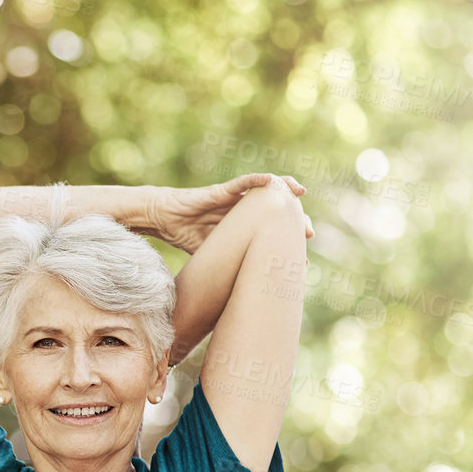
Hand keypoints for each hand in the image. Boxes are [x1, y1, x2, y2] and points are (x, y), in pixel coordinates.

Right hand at [142, 173, 312, 254]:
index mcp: (243, 227)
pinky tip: (272, 180)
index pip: (272, 234)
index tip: (303, 262)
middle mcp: (243, 211)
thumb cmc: (185, 235)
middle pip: (276, 212)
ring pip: (265, 192)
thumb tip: (241, 292)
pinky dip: (256, 179)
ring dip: (284, 192)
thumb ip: (229, 264)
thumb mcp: (214, 255)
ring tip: (300, 193)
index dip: (287, 245)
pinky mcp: (219, 192)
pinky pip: (241, 183)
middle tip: (308, 233)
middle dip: (294, 220)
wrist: (163, 219)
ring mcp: (233, 200)